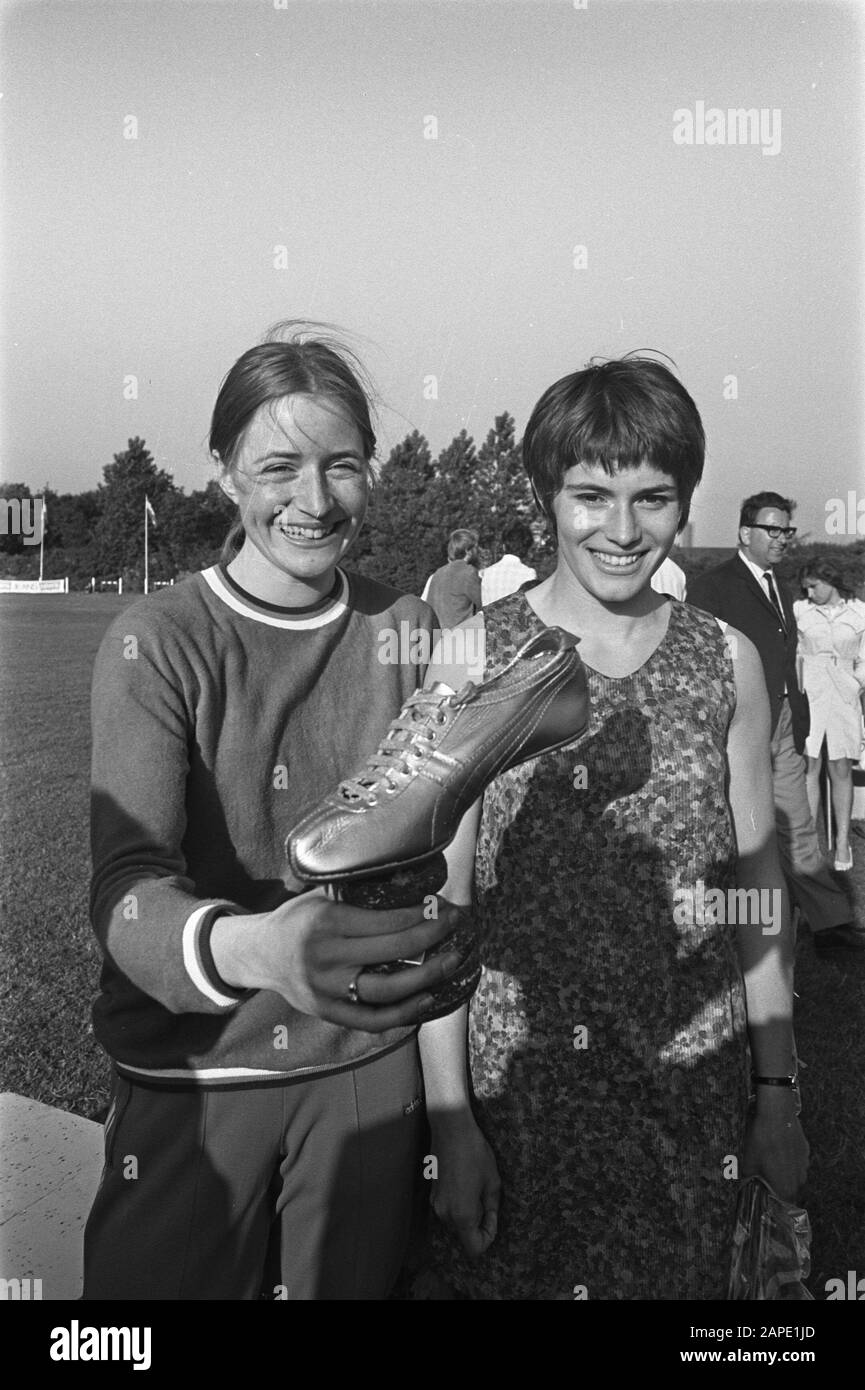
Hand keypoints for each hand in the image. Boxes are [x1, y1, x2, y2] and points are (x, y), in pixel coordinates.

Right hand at [211, 890, 466, 1031]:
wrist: (258, 954)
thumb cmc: (298, 918)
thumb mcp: (321, 896)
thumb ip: (359, 893)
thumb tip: (412, 881)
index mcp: (328, 922)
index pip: (388, 921)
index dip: (423, 915)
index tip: (446, 908)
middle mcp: (327, 957)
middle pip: (393, 952)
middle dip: (433, 940)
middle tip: (458, 929)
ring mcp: (326, 989)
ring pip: (386, 991)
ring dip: (425, 978)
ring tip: (451, 963)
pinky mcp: (326, 1012)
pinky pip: (370, 1020)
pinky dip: (401, 1014)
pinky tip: (425, 1000)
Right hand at [428, 1110, 500, 1257]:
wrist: (450, 1128)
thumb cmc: (475, 1153)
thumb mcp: (492, 1181)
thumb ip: (491, 1207)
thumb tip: (489, 1219)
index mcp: (462, 1214)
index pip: (474, 1248)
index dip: (488, 1237)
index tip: (493, 1217)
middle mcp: (445, 1213)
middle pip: (464, 1235)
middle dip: (478, 1224)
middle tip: (488, 1200)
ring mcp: (435, 1203)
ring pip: (455, 1221)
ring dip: (468, 1213)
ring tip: (477, 1187)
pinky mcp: (432, 1192)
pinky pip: (448, 1208)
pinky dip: (459, 1203)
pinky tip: (466, 1180)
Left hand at [742, 1094, 808, 1202]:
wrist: (776, 1114)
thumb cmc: (762, 1139)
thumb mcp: (748, 1163)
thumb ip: (749, 1180)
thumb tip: (744, 1187)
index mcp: (786, 1187)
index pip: (782, 1206)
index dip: (773, 1204)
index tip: (765, 1199)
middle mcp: (799, 1179)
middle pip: (789, 1191)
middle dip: (777, 1188)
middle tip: (764, 1179)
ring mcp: (804, 1164)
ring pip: (794, 1175)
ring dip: (783, 1173)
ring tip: (768, 1162)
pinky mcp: (805, 1150)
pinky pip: (797, 1161)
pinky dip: (788, 1160)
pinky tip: (777, 1150)